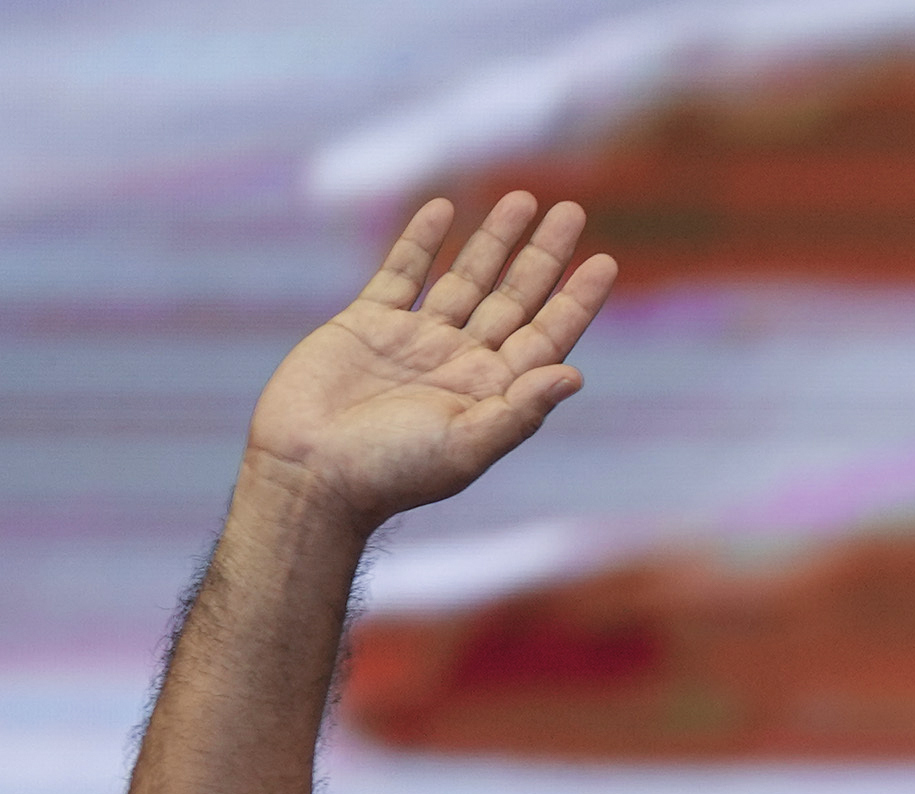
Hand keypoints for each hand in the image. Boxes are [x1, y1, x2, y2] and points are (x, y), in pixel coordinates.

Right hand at [244, 194, 620, 533]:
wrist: (309, 473)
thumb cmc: (391, 473)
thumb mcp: (465, 447)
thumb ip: (521, 412)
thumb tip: (575, 375)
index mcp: (492, 392)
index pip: (547, 336)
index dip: (576, 300)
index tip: (604, 262)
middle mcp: (460, 362)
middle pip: (514, 298)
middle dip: (543, 256)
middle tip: (572, 211)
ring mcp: (415, 340)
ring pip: (465, 278)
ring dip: (493, 240)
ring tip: (523, 200)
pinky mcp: (367, 324)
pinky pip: (401, 272)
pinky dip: (421, 240)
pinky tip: (443, 208)